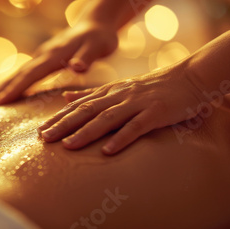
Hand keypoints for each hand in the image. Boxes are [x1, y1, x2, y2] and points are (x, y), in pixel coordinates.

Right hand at [0, 20, 117, 109]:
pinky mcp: (42, 60)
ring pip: (15, 76)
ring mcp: (40, 57)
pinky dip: (9, 87)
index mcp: (53, 56)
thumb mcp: (98, 46)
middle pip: (15, 77)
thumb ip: (87, 57)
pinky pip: (21, 76)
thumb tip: (77, 67)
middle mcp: (42, 56)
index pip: (29, 75)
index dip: (13, 90)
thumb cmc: (99, 38)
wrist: (96, 23)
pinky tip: (2, 97)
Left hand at [37, 64, 204, 154]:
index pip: (78, 105)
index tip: (39, 130)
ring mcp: (137, 103)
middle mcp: (119, 96)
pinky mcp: (155, 112)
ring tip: (67, 146)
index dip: (58, 118)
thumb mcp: (119, 87)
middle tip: (43, 139)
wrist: (190, 78)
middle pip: (86, 111)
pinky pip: (136, 127)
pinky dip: (121, 138)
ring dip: (85, 133)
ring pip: (106, 119)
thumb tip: (65, 97)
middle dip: (63, 125)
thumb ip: (92, 94)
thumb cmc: (153, 86)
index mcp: (110, 92)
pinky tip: (107, 151)